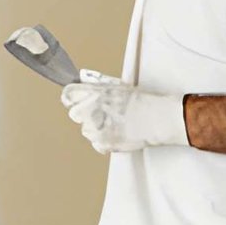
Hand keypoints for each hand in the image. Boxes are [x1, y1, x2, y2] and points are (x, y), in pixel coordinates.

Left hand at [61, 70, 188, 153]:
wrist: (157, 119)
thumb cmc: (142, 100)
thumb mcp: (118, 85)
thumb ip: (97, 84)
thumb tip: (83, 80)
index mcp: (93, 93)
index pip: (68, 95)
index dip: (72, 98)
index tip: (75, 101)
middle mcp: (91, 110)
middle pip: (74, 114)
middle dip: (84, 114)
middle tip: (100, 113)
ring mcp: (96, 129)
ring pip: (86, 130)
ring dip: (95, 128)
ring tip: (114, 124)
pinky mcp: (103, 144)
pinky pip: (96, 143)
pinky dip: (104, 141)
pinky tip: (117, 133)